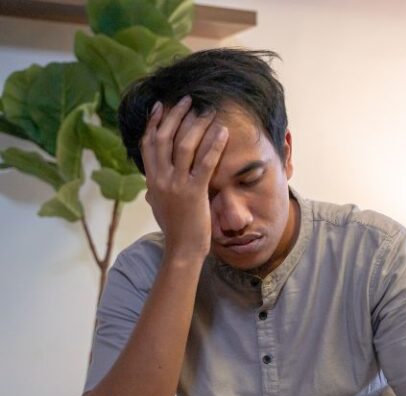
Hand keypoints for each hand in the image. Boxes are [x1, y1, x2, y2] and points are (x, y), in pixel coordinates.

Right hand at [140, 96, 228, 260]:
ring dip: (196, 125)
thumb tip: (150, 187)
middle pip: (164, 138)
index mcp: (151, 181)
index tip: (161, 105)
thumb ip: (155, 192)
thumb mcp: (159, 207)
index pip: (148, 144)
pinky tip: (223, 132)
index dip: (154, 122)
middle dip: (176, 116)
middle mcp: (160, 179)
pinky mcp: (194, 192)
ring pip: (184, 146)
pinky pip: (205, 163)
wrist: (182, 250)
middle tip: (188, 100)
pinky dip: (214, 145)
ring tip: (207, 110)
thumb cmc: (175, 230)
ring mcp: (176, 185)